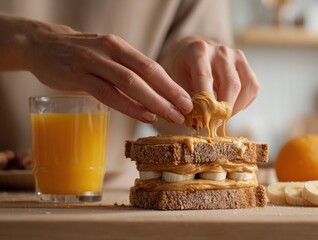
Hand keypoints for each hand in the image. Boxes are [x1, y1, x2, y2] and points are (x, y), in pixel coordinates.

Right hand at [25, 20, 192, 123]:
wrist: (41, 44)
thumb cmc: (81, 56)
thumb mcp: (107, 57)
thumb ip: (127, 72)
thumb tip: (154, 95)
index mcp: (120, 47)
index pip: (152, 66)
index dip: (172, 85)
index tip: (188, 101)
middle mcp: (110, 51)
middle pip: (146, 74)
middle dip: (169, 94)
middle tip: (186, 112)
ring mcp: (93, 62)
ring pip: (129, 83)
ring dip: (154, 102)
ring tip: (171, 117)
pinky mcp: (76, 75)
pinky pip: (107, 93)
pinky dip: (128, 105)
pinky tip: (144, 115)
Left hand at [161, 37, 258, 115]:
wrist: (193, 49)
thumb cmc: (184, 67)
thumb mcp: (177, 79)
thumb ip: (187, 97)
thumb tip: (198, 119)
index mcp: (199, 51)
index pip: (205, 78)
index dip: (207, 101)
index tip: (205, 119)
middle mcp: (220, 51)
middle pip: (231, 83)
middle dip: (225, 108)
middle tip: (216, 124)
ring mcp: (235, 55)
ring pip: (246, 86)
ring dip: (236, 107)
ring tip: (224, 117)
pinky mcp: (245, 63)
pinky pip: (252, 86)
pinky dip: (244, 102)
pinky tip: (231, 107)